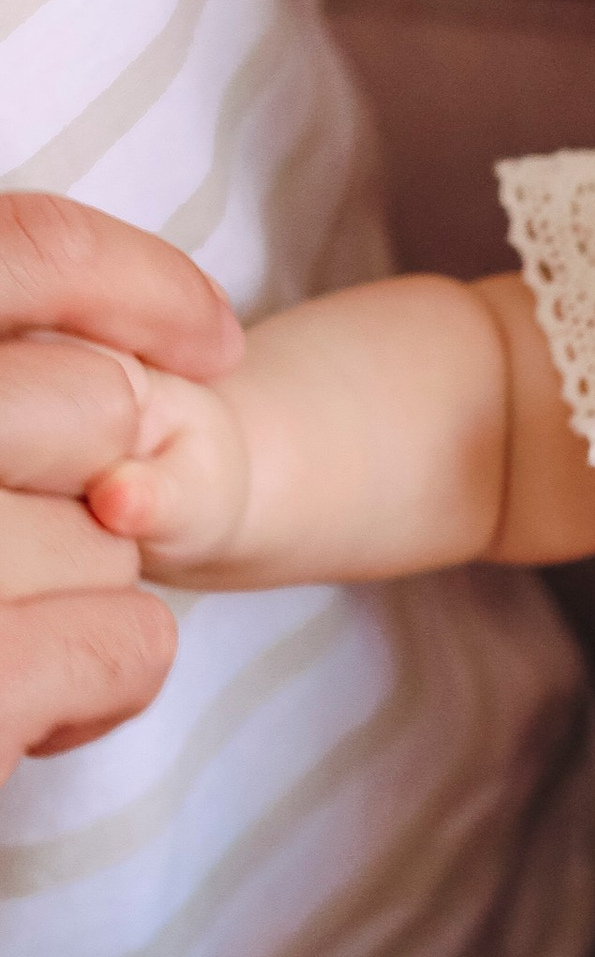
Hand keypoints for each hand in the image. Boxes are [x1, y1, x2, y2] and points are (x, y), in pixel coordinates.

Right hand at [0, 197, 242, 774]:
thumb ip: (10, 382)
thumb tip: (178, 348)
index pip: (27, 255)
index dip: (143, 285)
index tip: (212, 338)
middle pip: (93, 406)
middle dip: (92, 474)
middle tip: (26, 536)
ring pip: (112, 535)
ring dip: (84, 589)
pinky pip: (129, 640)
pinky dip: (104, 678)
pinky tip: (24, 702)